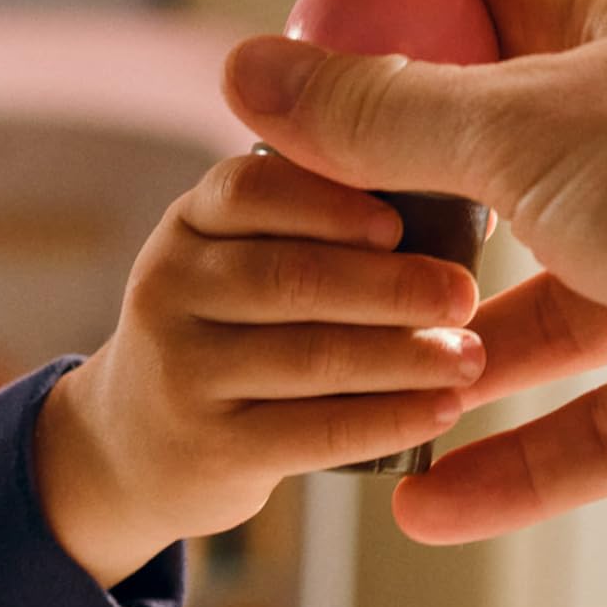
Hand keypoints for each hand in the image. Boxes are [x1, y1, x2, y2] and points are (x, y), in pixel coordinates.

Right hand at [34, 153, 486, 585]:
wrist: (136, 450)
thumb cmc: (235, 331)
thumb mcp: (249, 250)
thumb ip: (320, 207)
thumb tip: (440, 154)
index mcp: (194, 221)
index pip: (250, 188)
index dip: (330, 201)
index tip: (399, 219)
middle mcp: (170, 286)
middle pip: (288, 276)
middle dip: (388, 284)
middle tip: (463, 292)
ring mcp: (181, 371)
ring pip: (309, 355)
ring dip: (402, 355)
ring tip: (469, 356)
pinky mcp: (209, 452)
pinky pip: (314, 431)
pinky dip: (387, 419)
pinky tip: (443, 410)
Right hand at [221, 0, 606, 542]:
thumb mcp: (521, 125)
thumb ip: (379, 117)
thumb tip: (246, 75)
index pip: (477, 5)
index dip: (383, 38)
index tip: (291, 92)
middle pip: (499, 163)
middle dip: (406, 217)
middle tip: (304, 253)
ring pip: (544, 305)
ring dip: (456, 353)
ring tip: (363, 391)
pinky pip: (597, 418)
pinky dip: (519, 462)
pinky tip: (429, 508)